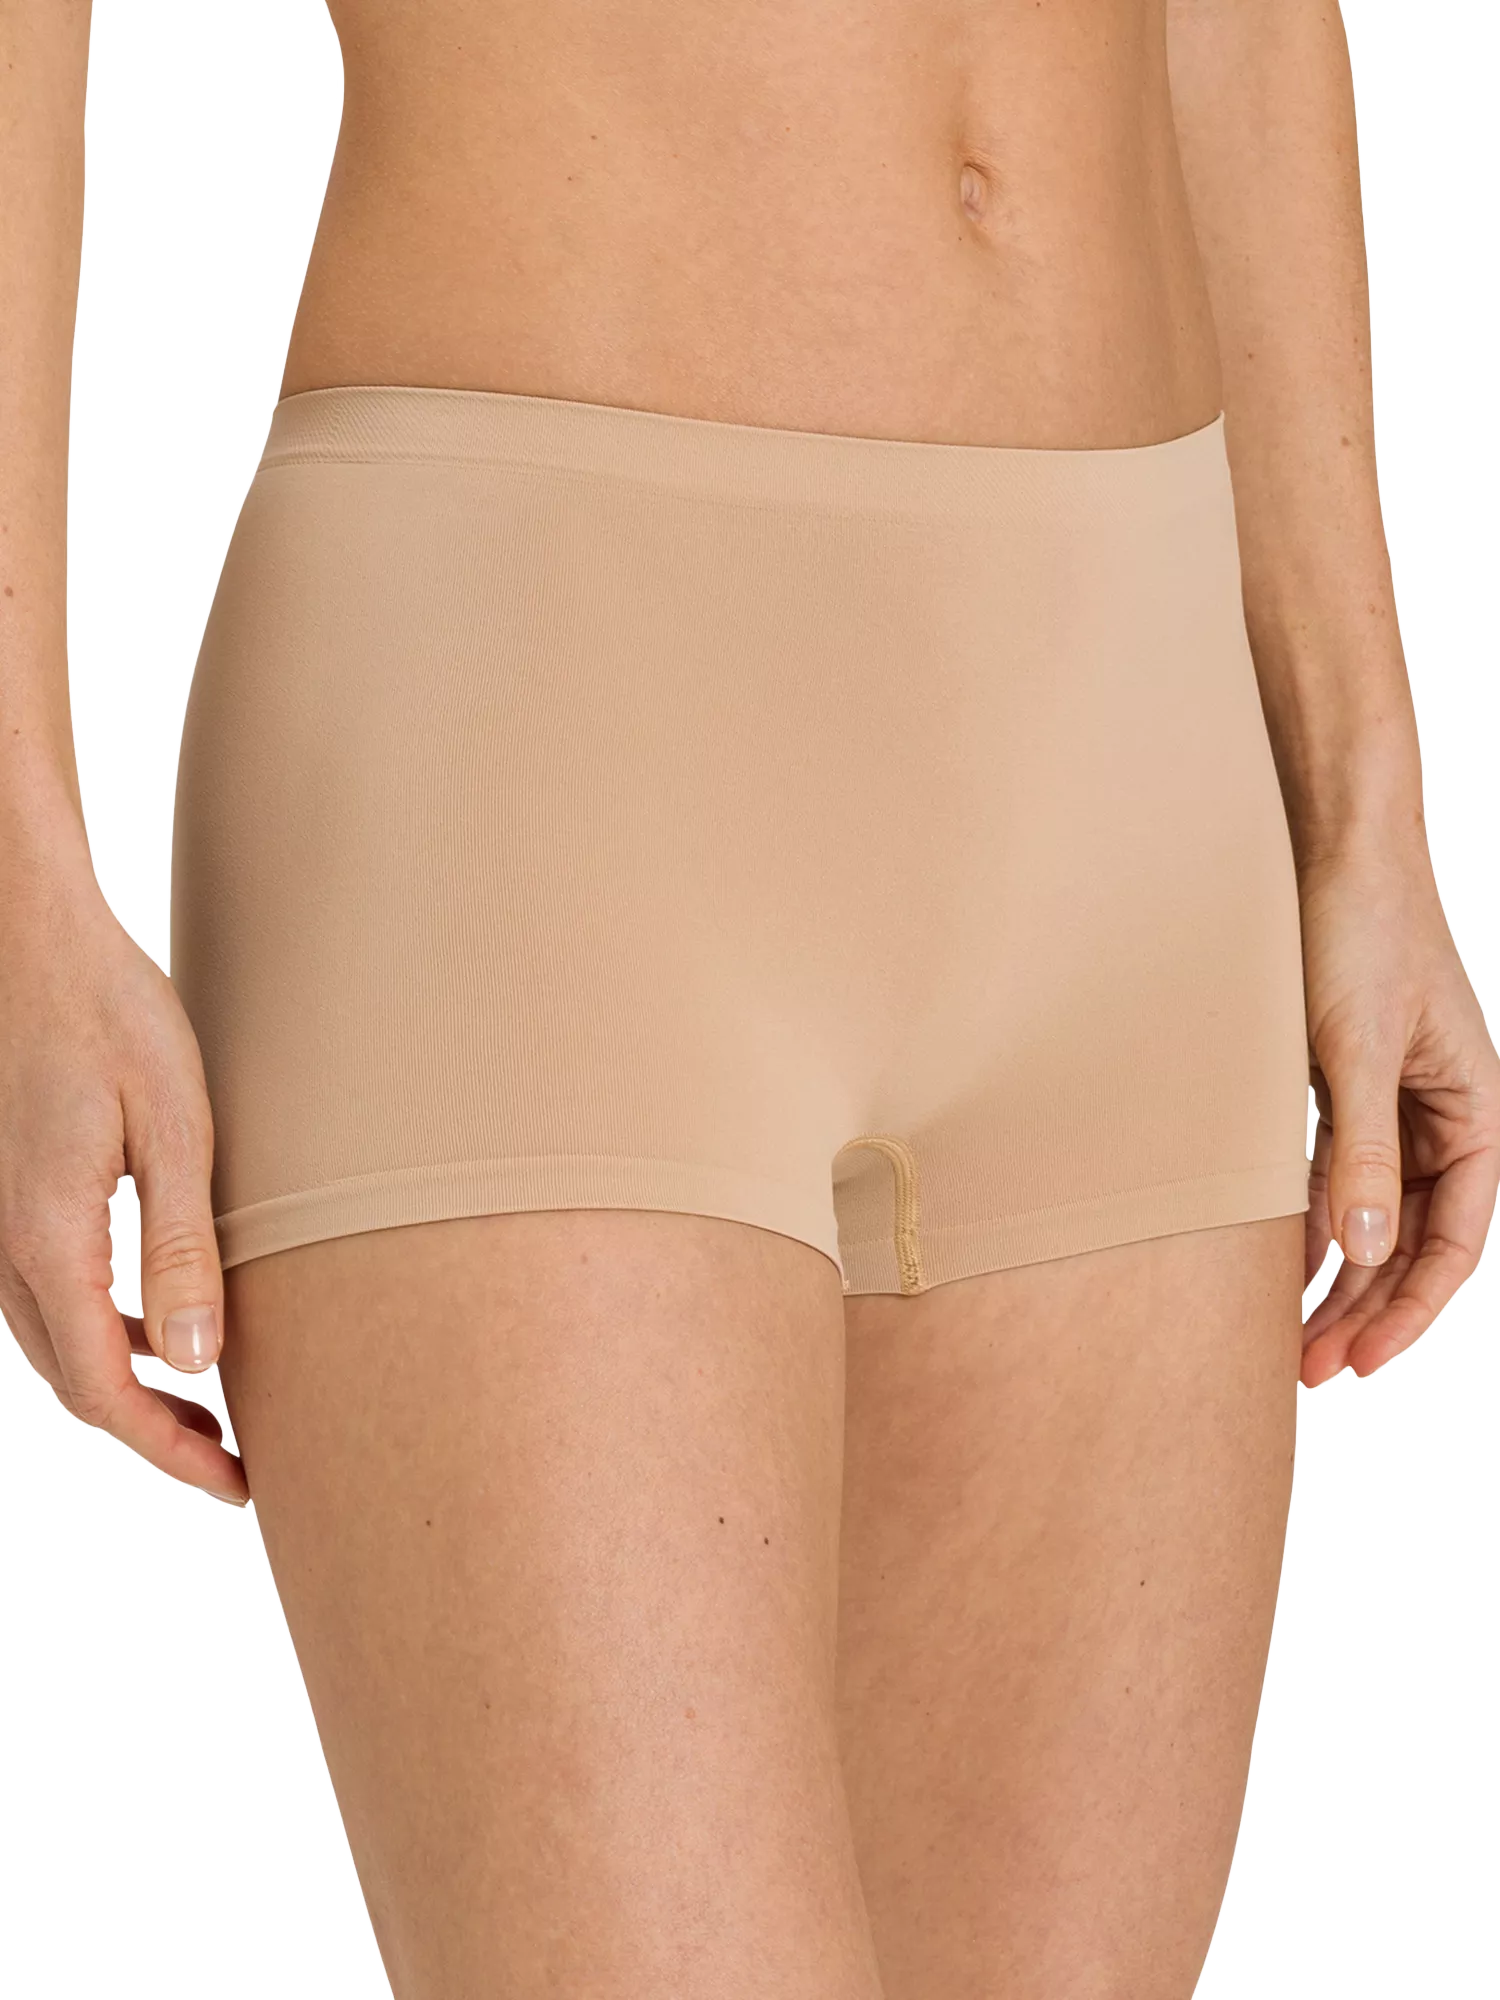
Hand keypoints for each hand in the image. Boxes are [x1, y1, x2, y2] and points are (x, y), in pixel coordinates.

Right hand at [0, 849, 246, 1502]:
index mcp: (49, 1241)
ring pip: (61, 1349)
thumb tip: (201, 1362)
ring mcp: (2, 1228)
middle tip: (234, 1468)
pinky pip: (54, 1302)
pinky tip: (164, 1333)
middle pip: (77, 1385)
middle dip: (154, 1438)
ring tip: (208, 1417)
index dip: (168, 1452)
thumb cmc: (111, 1015)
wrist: (33, 941)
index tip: (234, 1485)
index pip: (104, 1390)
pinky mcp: (14, 1204)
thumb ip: (185, 1247)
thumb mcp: (174, 1125)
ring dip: (131, 1393)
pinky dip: (110, 1340)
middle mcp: (9, 1250)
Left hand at [1297, 840, 1499, 1385]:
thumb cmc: (1363, 934)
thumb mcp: (1356, 1051)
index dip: (1412, 1309)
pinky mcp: (1347, 1088)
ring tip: (1291, 1337)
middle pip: (1413, 1241)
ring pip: (1372, 1217)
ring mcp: (1396, 1105)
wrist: (1330, 852)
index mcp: (1478, 1113)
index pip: (1456, 1240)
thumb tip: (1360, 1253)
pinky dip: (1311, 1222)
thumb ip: (1361, 1153)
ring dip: (1336, 1276)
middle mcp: (1445, 1119)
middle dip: (1367, 1309)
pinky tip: (1280, 1265)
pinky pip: (1338, 1176)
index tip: (1364, 1362)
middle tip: (1311, 1370)